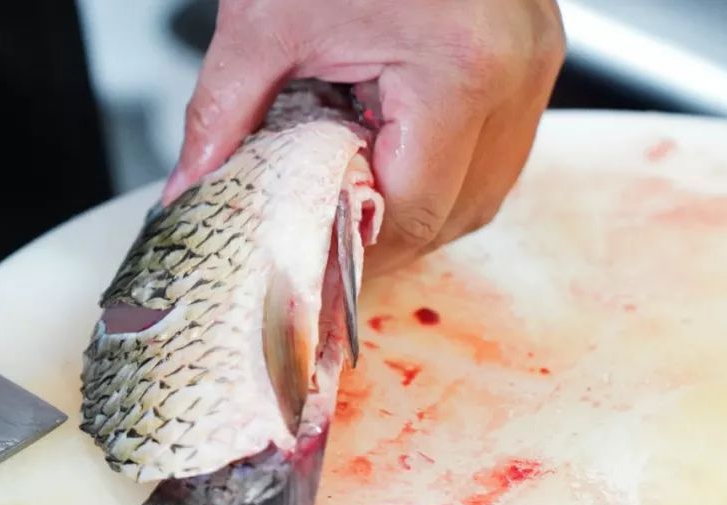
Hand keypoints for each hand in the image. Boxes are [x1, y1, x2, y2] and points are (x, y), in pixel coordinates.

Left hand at [162, 0, 565, 275]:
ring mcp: (534, 60)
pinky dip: (443, 166)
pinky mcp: (531, 51)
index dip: (358, 248)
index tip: (311, 258)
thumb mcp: (265, 20)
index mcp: (461, 67)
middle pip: (460, 212)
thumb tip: (192, 186)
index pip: (414, 210)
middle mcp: (517, 70)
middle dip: (389, 235)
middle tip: (327, 233)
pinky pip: (495, 146)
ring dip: (421, 205)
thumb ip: (223, 117)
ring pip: (486, 189)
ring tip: (360, 186)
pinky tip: (394, 149)